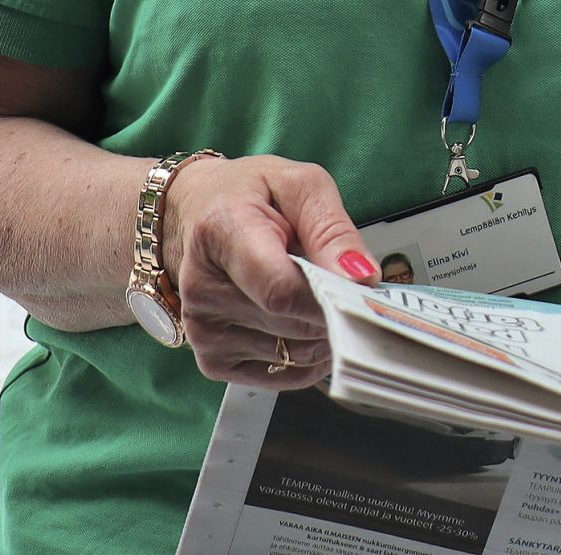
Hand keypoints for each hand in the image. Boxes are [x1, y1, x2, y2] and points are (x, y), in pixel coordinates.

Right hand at [158, 154, 379, 388]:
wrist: (197, 215)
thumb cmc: (251, 196)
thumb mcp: (301, 186)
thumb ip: (333, 230)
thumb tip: (361, 277)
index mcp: (221, 234)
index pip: (281, 290)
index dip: (329, 296)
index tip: (362, 288)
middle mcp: (202, 289)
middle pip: (292, 324)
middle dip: (334, 310)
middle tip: (348, 285)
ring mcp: (203, 330)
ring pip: (294, 354)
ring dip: (324, 333)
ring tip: (321, 296)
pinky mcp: (212, 360)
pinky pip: (282, 374)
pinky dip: (308, 356)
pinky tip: (309, 324)